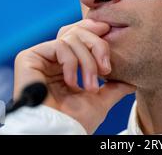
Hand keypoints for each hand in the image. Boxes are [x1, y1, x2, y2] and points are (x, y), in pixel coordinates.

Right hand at [13, 19, 135, 133]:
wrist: (60, 132)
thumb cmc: (77, 121)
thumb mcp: (101, 100)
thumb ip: (114, 87)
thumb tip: (132, 81)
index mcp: (66, 64)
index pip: (80, 35)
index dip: (94, 30)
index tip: (108, 29)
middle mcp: (52, 58)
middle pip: (77, 31)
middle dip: (97, 46)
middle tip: (106, 69)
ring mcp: (40, 57)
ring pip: (71, 38)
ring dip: (87, 62)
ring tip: (90, 86)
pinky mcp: (28, 58)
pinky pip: (58, 46)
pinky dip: (71, 63)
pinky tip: (71, 82)